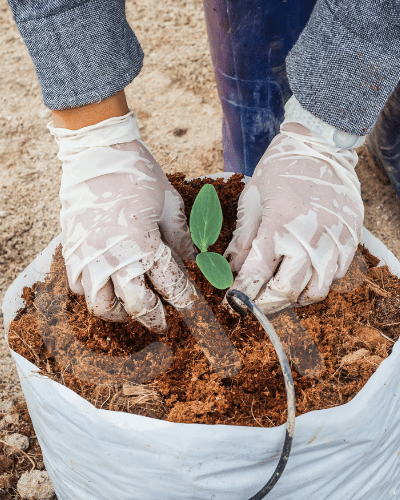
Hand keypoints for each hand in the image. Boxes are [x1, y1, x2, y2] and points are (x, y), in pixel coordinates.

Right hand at [48, 110, 196, 331]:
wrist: (95, 151)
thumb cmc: (136, 173)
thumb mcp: (168, 203)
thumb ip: (181, 237)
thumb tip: (194, 260)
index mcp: (143, 245)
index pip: (170, 287)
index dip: (185, 302)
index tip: (191, 309)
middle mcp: (114, 258)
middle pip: (136, 307)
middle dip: (154, 319)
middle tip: (163, 321)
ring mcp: (88, 257)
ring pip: (102, 305)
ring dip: (121, 313)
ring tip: (132, 307)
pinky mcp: (70, 250)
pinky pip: (77, 288)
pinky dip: (93, 294)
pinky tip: (106, 285)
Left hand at [224, 96, 364, 312]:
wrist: (321, 146)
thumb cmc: (282, 169)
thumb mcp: (253, 199)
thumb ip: (243, 237)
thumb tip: (232, 267)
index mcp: (278, 226)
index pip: (256, 274)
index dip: (241, 295)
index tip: (231, 304)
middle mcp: (308, 238)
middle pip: (286, 291)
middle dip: (265, 305)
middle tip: (254, 305)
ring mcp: (333, 240)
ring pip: (316, 291)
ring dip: (295, 299)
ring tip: (280, 293)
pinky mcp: (351, 239)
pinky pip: (338, 276)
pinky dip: (319, 283)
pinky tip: (305, 276)